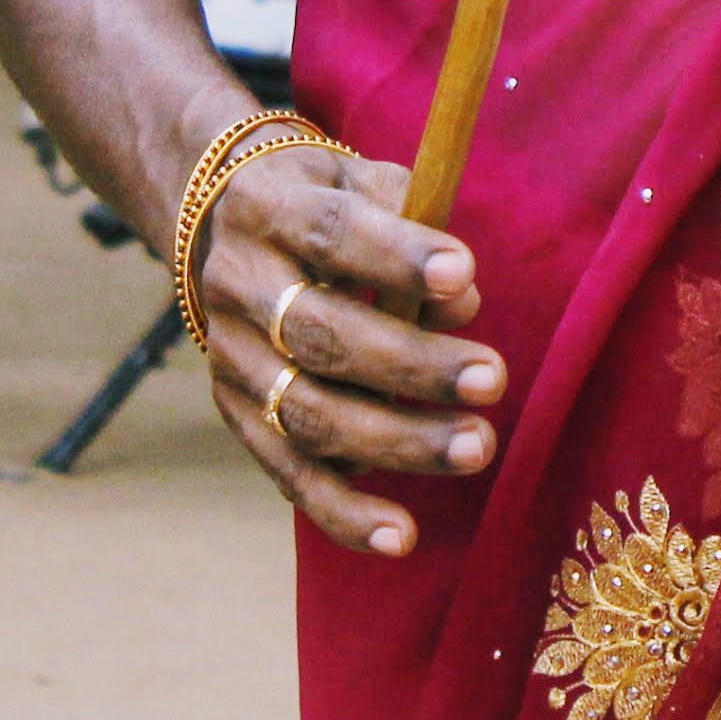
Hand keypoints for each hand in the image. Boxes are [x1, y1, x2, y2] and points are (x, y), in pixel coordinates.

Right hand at [194, 133, 501, 555]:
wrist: (227, 226)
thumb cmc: (328, 205)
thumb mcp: (361, 183)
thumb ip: (412, 226)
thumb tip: (459, 303)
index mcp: (269, 208)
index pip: (331, 232)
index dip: (395, 257)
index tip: (463, 274)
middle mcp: (237, 284)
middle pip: (318, 334)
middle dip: (410, 364)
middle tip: (493, 378)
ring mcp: (231, 359)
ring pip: (307, 414)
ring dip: (396, 441)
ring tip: (477, 446)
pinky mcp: (238, 416)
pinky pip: (289, 474)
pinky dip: (344, 513)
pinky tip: (401, 536)